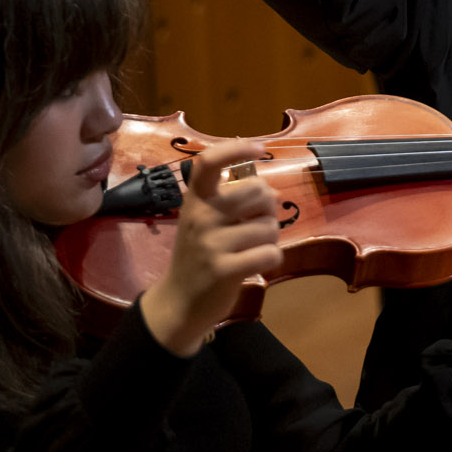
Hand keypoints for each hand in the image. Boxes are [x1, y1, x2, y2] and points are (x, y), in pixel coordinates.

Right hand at [134, 138, 282, 357]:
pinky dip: (271, 259)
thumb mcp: (206, 221)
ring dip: (269, 239)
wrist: (179, 302)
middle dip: (268, 209)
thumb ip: (234, 201)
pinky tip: (255, 265)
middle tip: (254, 226)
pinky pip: (271, 253)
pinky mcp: (224, 269)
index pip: (209, 162)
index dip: (237, 148)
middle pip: (260, 192)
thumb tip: (272, 190)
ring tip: (250, 249)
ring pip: (270, 226)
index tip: (260, 149)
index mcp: (196, 200)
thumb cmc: (199, 255)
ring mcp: (211, 243)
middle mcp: (201, 216)